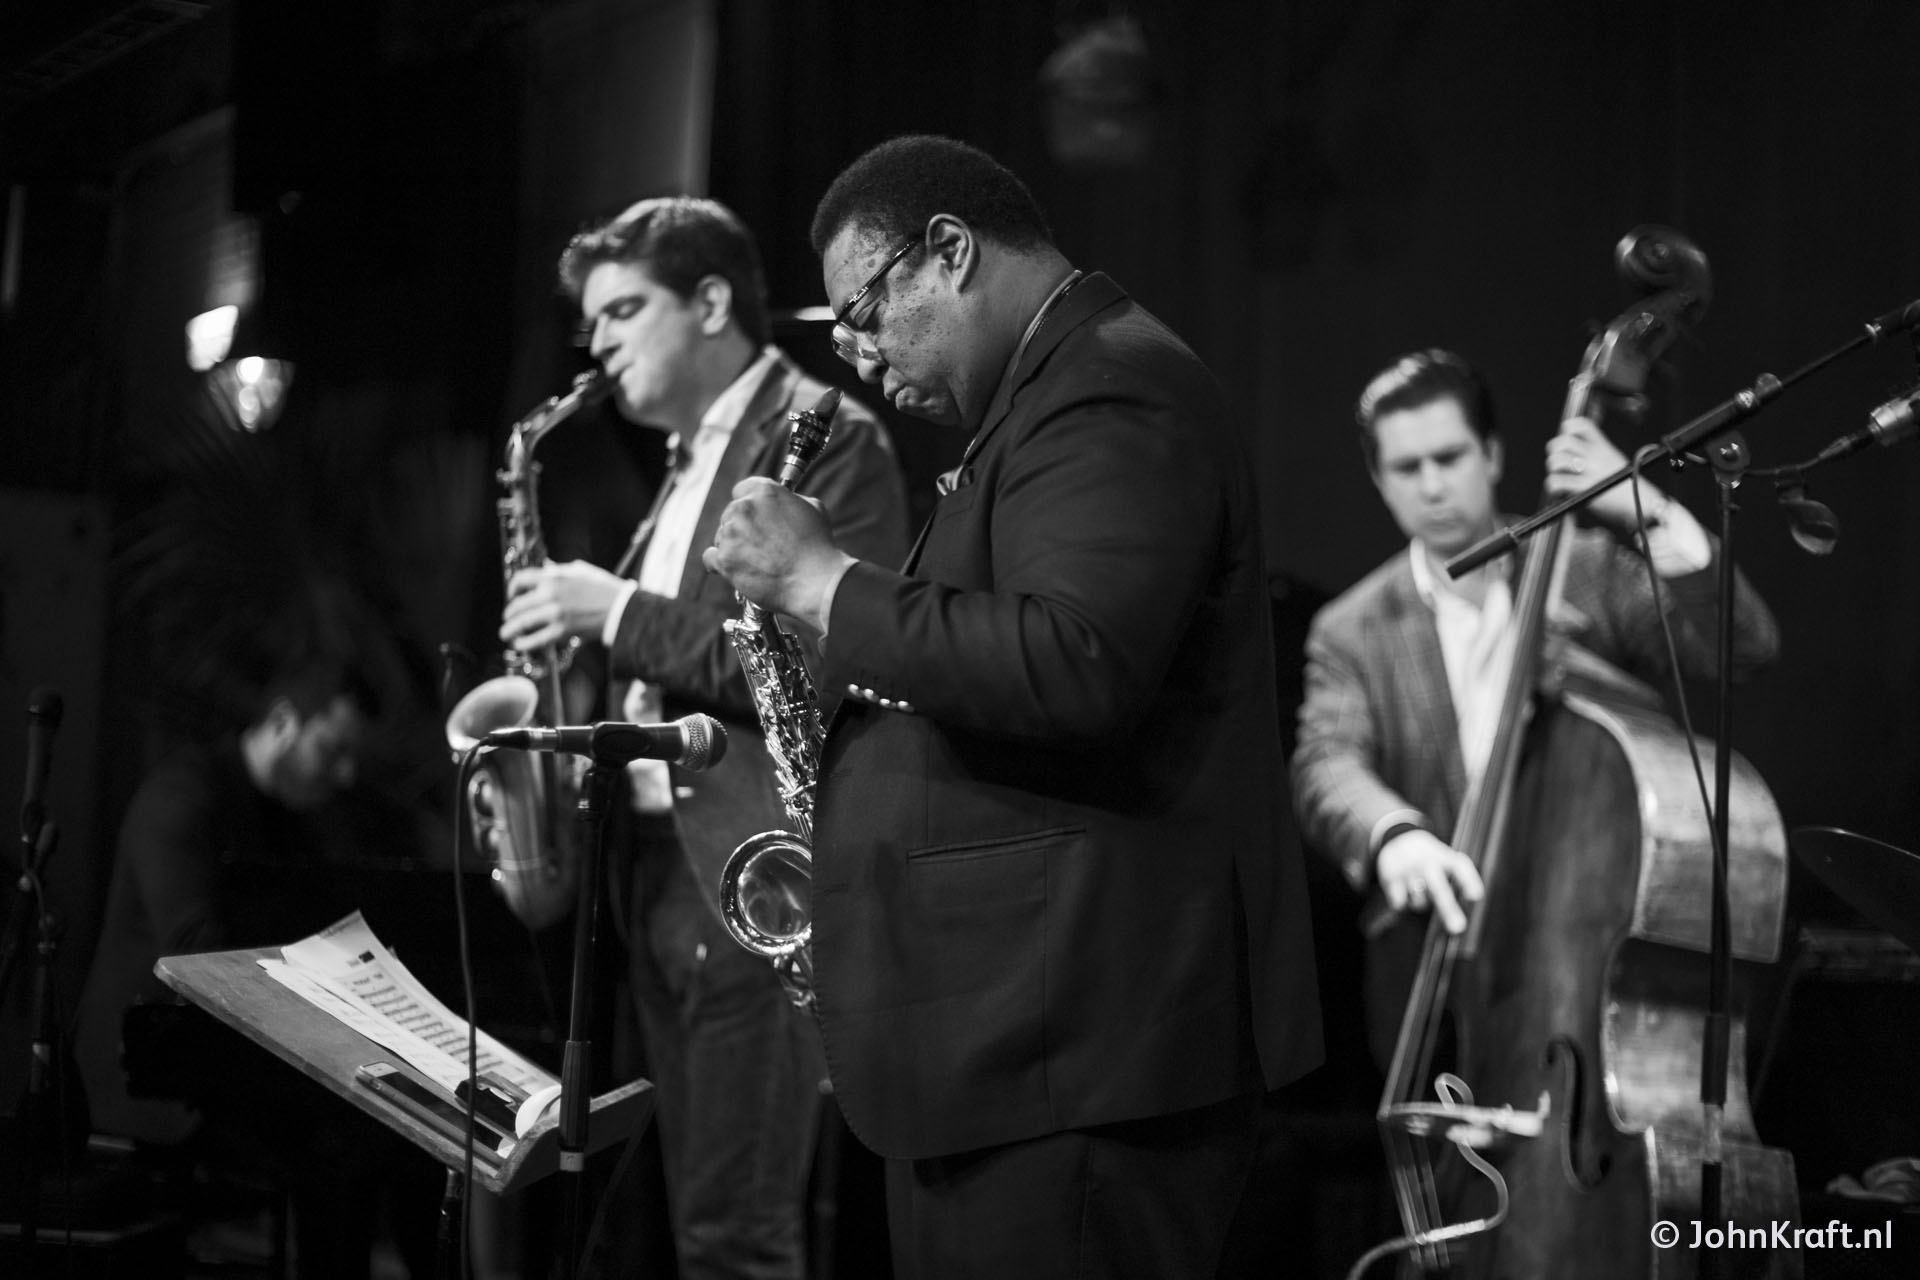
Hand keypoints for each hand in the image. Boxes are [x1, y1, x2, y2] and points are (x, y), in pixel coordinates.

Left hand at [500, 560, 624, 651]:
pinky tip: (519, 644)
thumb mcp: (580, 570)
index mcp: (554, 577)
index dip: (512, 588)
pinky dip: (525, 643)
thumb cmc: (603, 588)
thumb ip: (559, 570)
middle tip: (507, 618)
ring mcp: (555, 613)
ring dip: (511, 629)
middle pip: (518, 604)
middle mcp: (550, 594)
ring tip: (506, 633)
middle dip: (509, 613)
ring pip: (523, 622)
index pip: (521, 579)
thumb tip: (545, 567)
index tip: (512, 594)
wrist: (620, 608)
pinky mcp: (562, 631)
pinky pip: (537, 639)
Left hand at [701, 478, 852, 631]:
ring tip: (755, 560)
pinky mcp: (724, 560)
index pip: (743, 489)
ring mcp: (731, 534)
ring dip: (733, 545)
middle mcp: (743, 508)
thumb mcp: (813, 508)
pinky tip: (731, 566)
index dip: (750, 503)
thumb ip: (792, 500)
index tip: (755, 514)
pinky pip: (710, 557)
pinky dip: (719, 563)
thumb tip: (785, 503)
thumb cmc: (818, 547)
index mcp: (764, 491)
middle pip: (730, 513)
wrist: (814, 581)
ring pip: (721, 535)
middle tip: (759, 542)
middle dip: (742, 526)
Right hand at [1376, 829, 1483, 933]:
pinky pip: (1399, 902)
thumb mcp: (1446, 858)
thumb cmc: (1430, 858)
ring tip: (1419, 890)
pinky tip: (1403, 890)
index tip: (1475, 896)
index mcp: (1444, 858)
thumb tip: (1473, 902)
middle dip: (1448, 909)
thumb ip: (1460, 877)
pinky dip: (1402, 902)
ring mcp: (1408, 870)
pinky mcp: (1390, 878)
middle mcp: (1427, 863)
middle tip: (1458, 927)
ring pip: (1419, 901)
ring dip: (1421, 903)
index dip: (1468, 881)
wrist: (1398, 840)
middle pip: (1438, 889)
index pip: (1459, 867)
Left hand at [1544, 415, 1666, 535]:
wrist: (1644, 506)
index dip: (1567, 430)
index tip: (1567, 442)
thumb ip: (1595, 456)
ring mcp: (1590, 473)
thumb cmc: (1628, 489)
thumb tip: (1571, 456)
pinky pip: (1556, 482)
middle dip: (1555, 453)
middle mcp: (1596, 457)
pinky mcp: (1584, 490)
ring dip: (1554, 471)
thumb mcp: (1614, 463)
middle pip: (1563, 442)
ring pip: (1557, 461)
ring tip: (1562, 479)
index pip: (1581, 425)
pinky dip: (1553, 488)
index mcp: (1603, 448)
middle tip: (1561, 466)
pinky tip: (1561, 492)